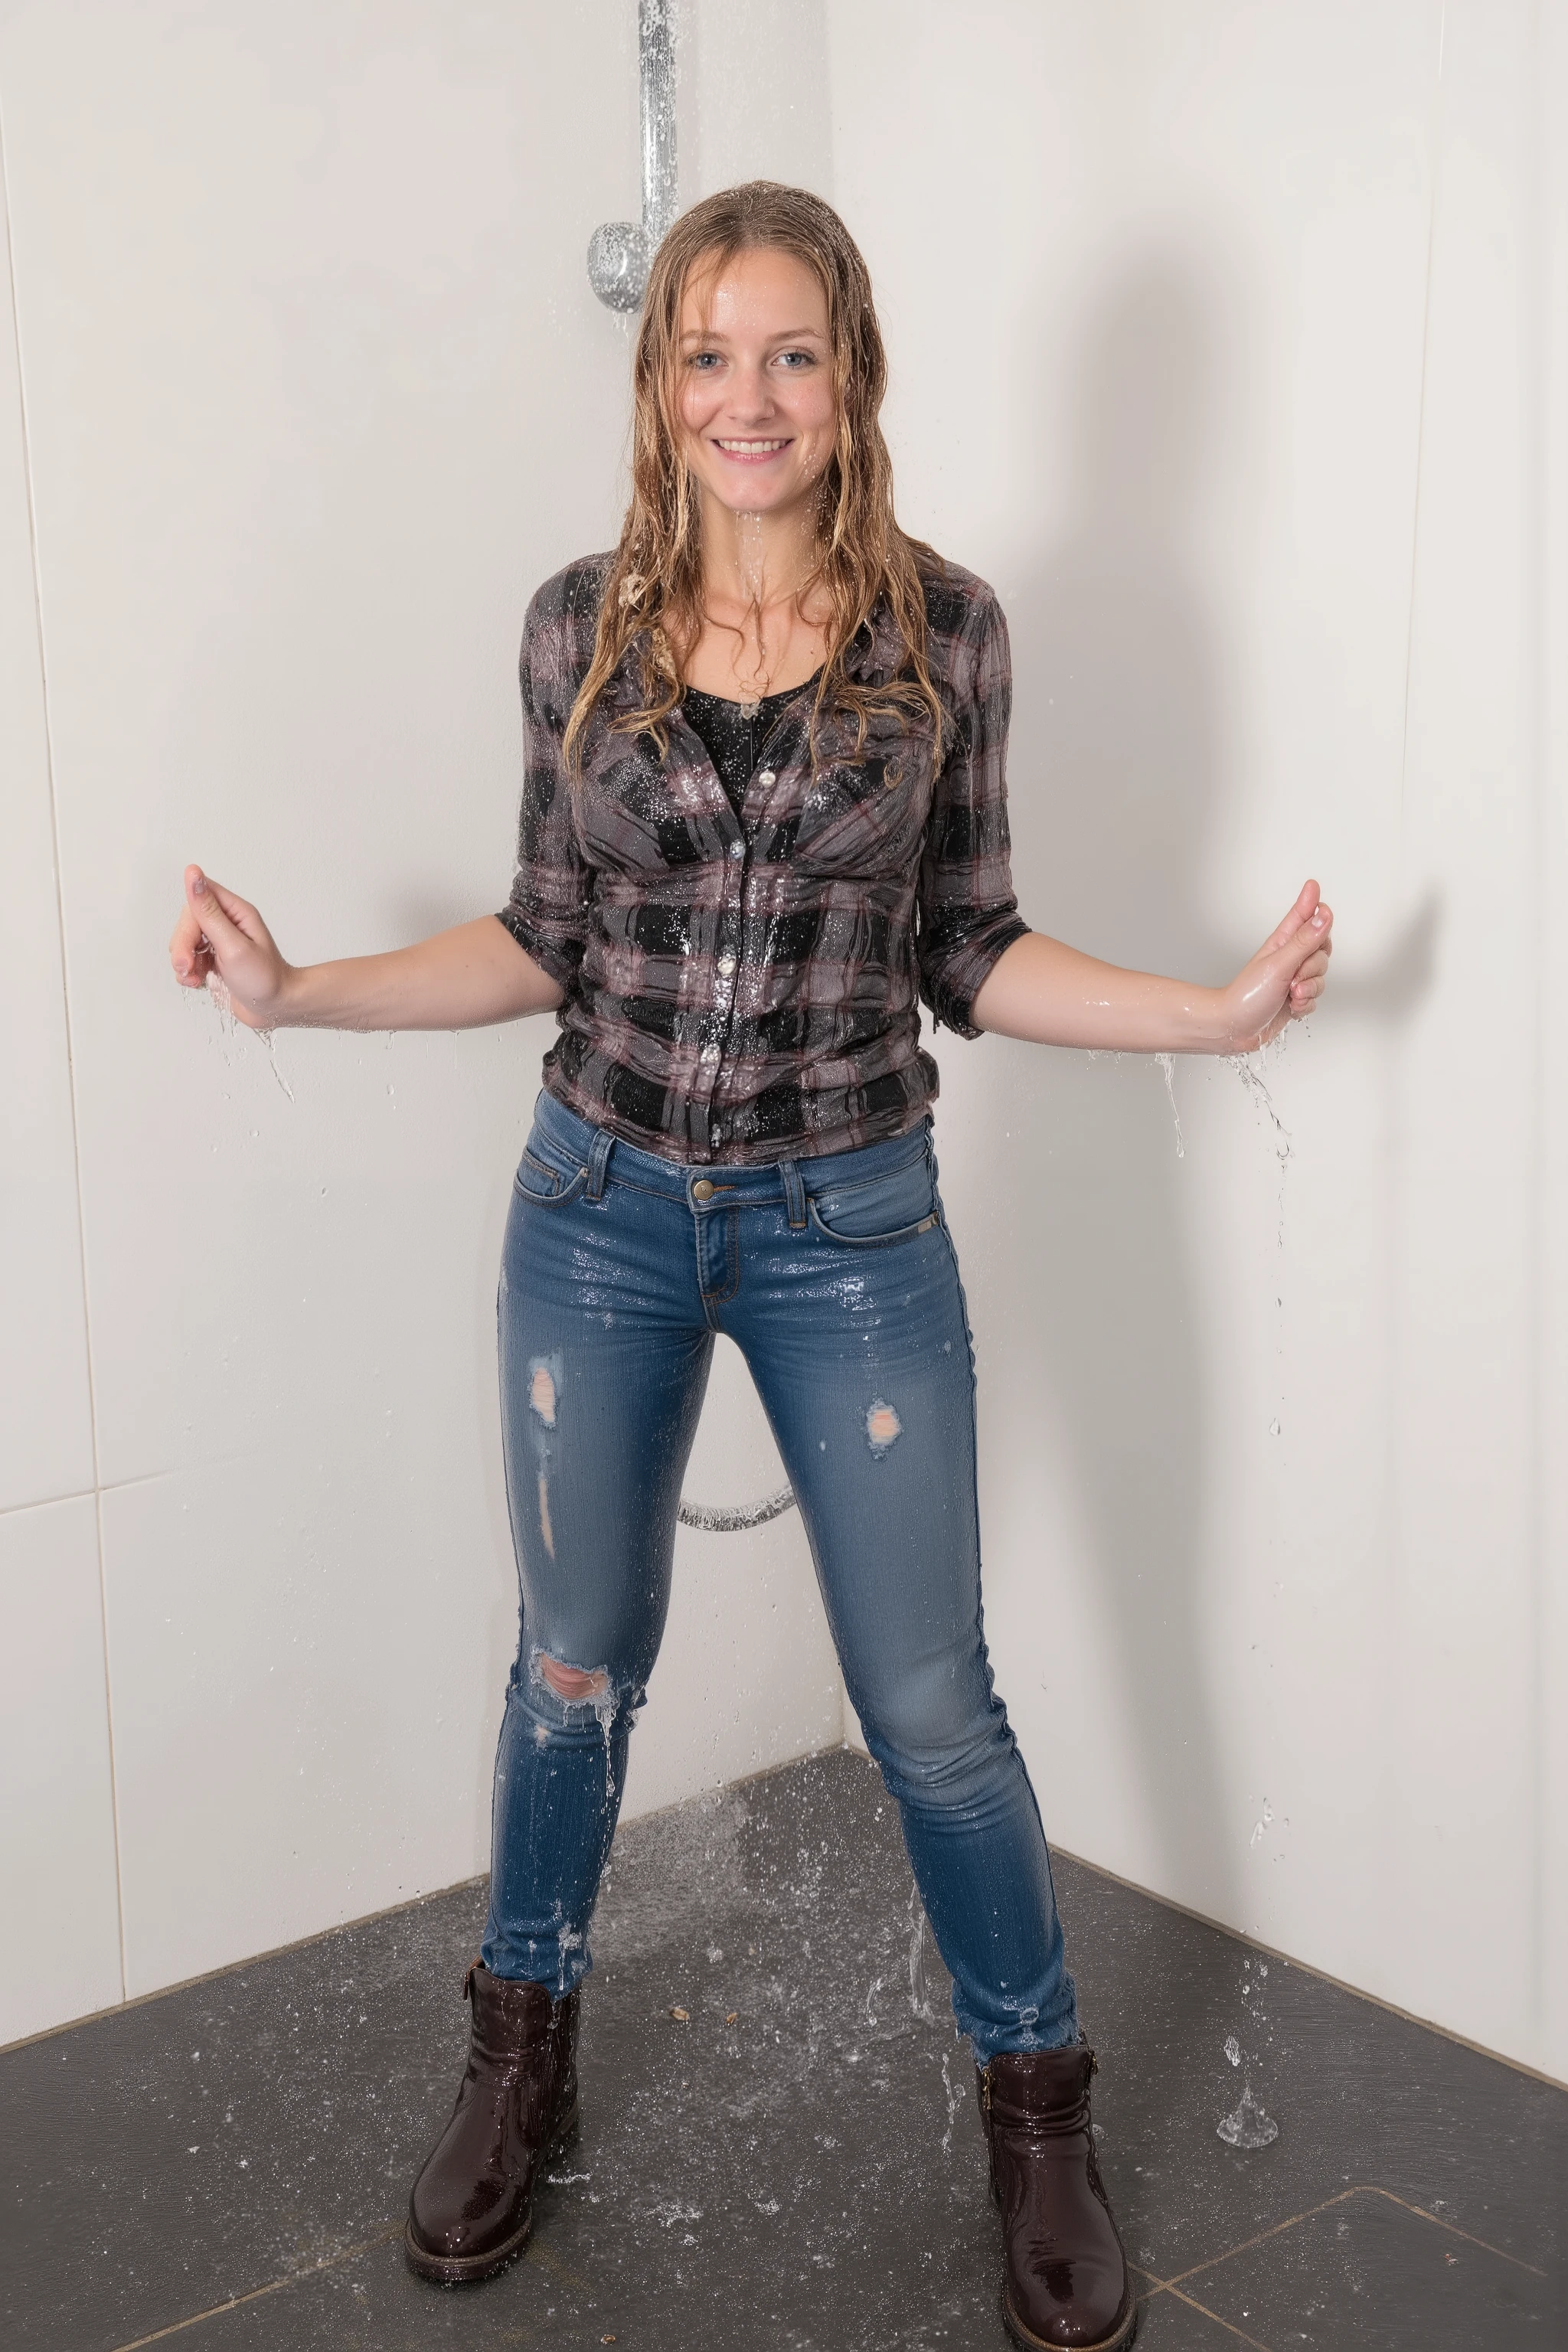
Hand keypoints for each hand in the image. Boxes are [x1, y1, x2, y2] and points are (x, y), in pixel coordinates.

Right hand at [168, 866, 292, 1028]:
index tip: (189, 945)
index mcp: (236, 912)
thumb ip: (209, 913)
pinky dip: (187, 973)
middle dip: (182, 948)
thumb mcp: (234, 945)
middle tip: (187, 968)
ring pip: (183, 943)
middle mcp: (226, 923)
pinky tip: (198, 983)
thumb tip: (193, 874)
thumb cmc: (264, 978)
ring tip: (195, 979)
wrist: (276, 1009)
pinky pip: (188, 960)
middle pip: (187, 924)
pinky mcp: (212, 960)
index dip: (188, 922)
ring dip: (183, 963)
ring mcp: (218, 942)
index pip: (198, 899)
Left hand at [1222, 880, 1333, 1050]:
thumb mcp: (1279, 964)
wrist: (1234, 1028)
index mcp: (1282, 942)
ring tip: (1290, 994)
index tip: (1316, 892)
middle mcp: (1290, 958)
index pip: (1304, 916)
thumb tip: (1323, 916)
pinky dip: (1306, 1004)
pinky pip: (1316, 998)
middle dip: (1315, 965)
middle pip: (1322, 950)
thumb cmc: (1247, 994)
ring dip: (1309, 988)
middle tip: (1295, 975)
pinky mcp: (1296, 999)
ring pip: (1322, 977)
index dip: (1313, 904)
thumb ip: (1305, 941)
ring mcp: (1294, 979)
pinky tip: (1291, 1007)